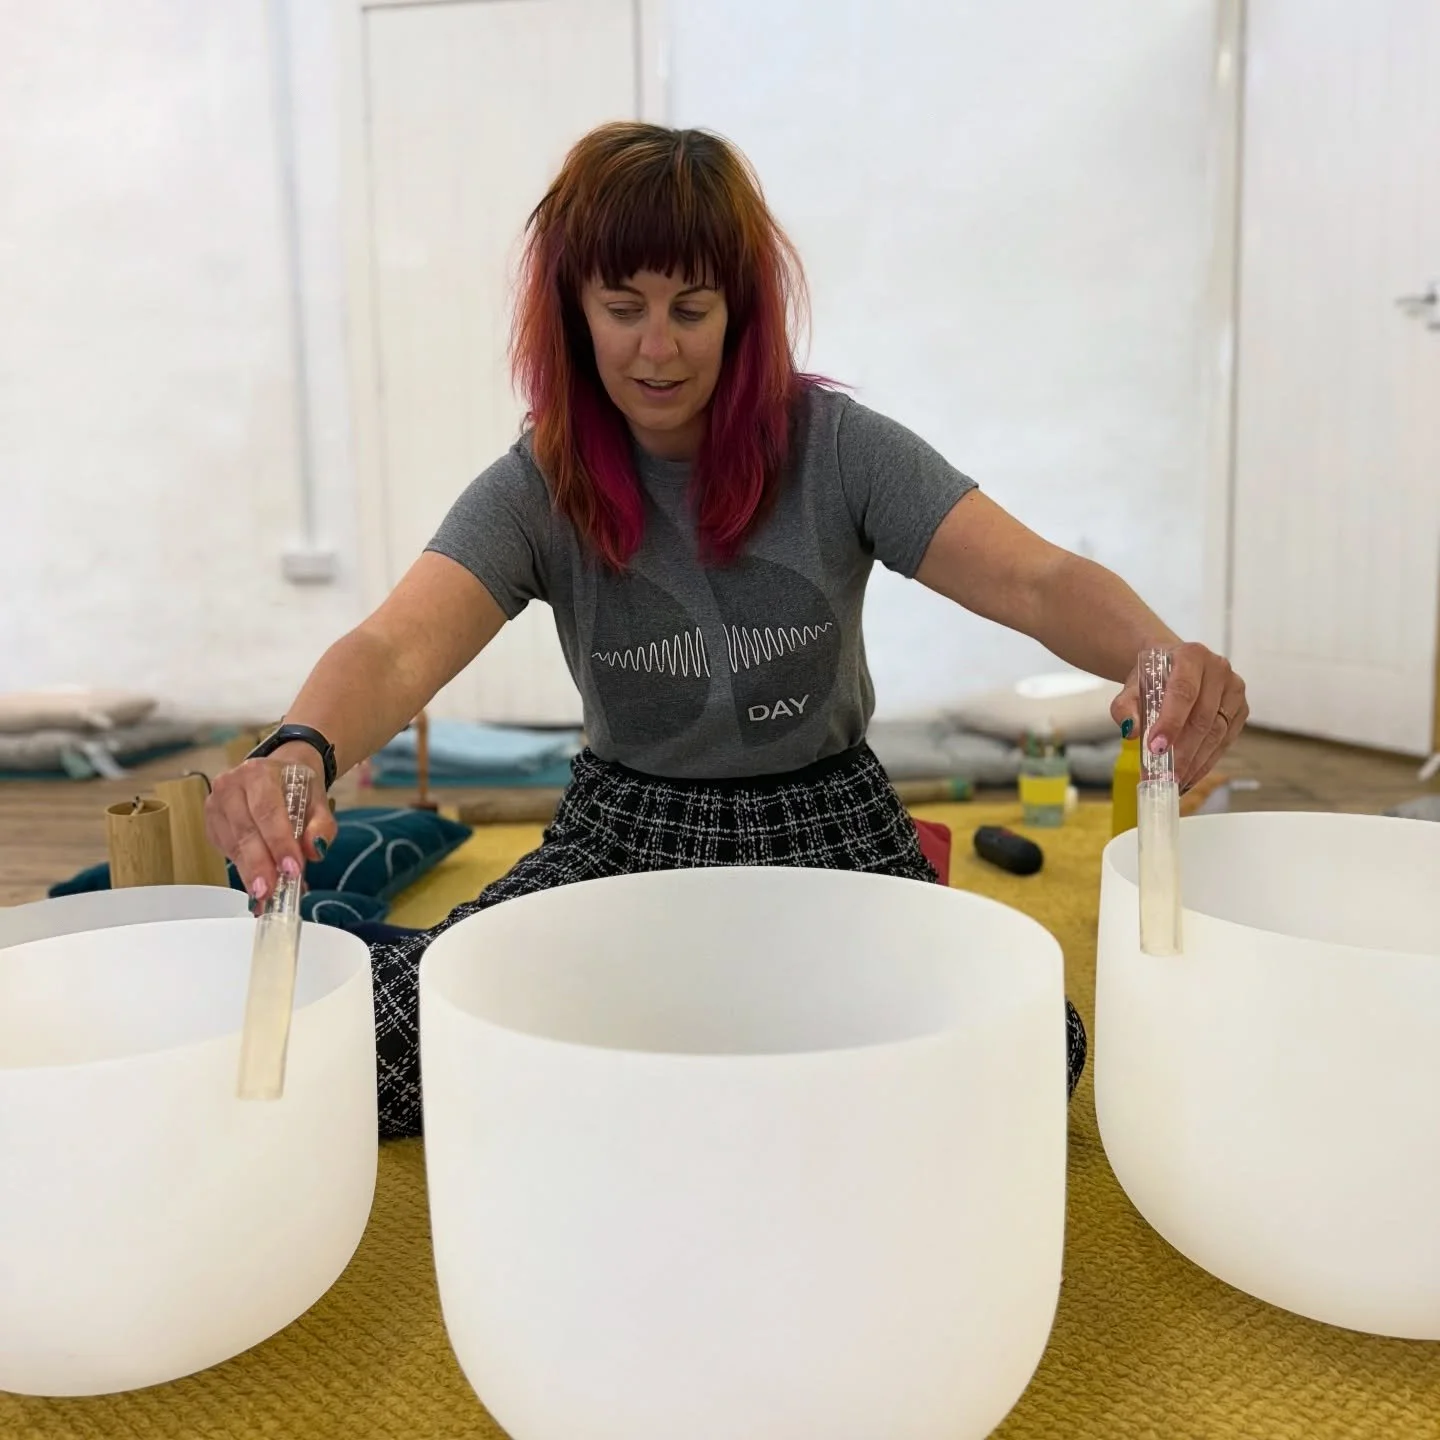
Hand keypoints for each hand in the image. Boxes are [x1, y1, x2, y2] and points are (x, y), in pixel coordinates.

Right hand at [204, 745, 336, 908]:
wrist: (279, 773)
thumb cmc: (297, 786)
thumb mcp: (318, 800)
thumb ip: (322, 825)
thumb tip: (314, 850)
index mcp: (259, 773)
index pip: (267, 810)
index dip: (279, 842)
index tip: (291, 869)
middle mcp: (231, 786)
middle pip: (245, 831)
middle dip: (260, 865)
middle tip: (271, 892)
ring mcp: (215, 805)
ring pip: (233, 845)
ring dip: (250, 873)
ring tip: (266, 896)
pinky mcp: (211, 824)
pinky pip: (226, 851)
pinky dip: (244, 870)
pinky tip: (258, 884)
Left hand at [1111, 641, 1247, 791]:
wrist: (1172, 667)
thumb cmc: (1153, 677)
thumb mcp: (1132, 687)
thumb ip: (1125, 707)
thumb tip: (1131, 730)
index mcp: (1191, 656)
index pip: (1183, 692)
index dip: (1171, 722)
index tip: (1156, 748)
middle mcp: (1218, 669)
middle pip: (1202, 718)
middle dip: (1182, 752)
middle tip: (1164, 777)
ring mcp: (1234, 689)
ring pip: (1217, 733)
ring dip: (1195, 762)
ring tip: (1175, 781)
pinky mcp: (1241, 709)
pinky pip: (1226, 740)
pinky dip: (1206, 761)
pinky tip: (1190, 775)